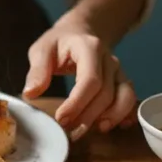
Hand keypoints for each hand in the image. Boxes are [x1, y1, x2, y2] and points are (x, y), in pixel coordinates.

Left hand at [22, 20, 136, 139]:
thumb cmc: (59, 42)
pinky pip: (130, 98)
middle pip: (106, 92)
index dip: (77, 103)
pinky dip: (125, 114)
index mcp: (89, 48)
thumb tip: (30, 94)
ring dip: (111, 117)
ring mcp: (118, 70)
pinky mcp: (122, 80)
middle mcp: (109, 59)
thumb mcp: (43, 49)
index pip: (90, 80)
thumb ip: (37, 70)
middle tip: (70, 130)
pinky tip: (113, 125)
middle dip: (89, 115)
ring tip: (94, 130)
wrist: (81, 31)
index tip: (61, 118)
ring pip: (124, 96)